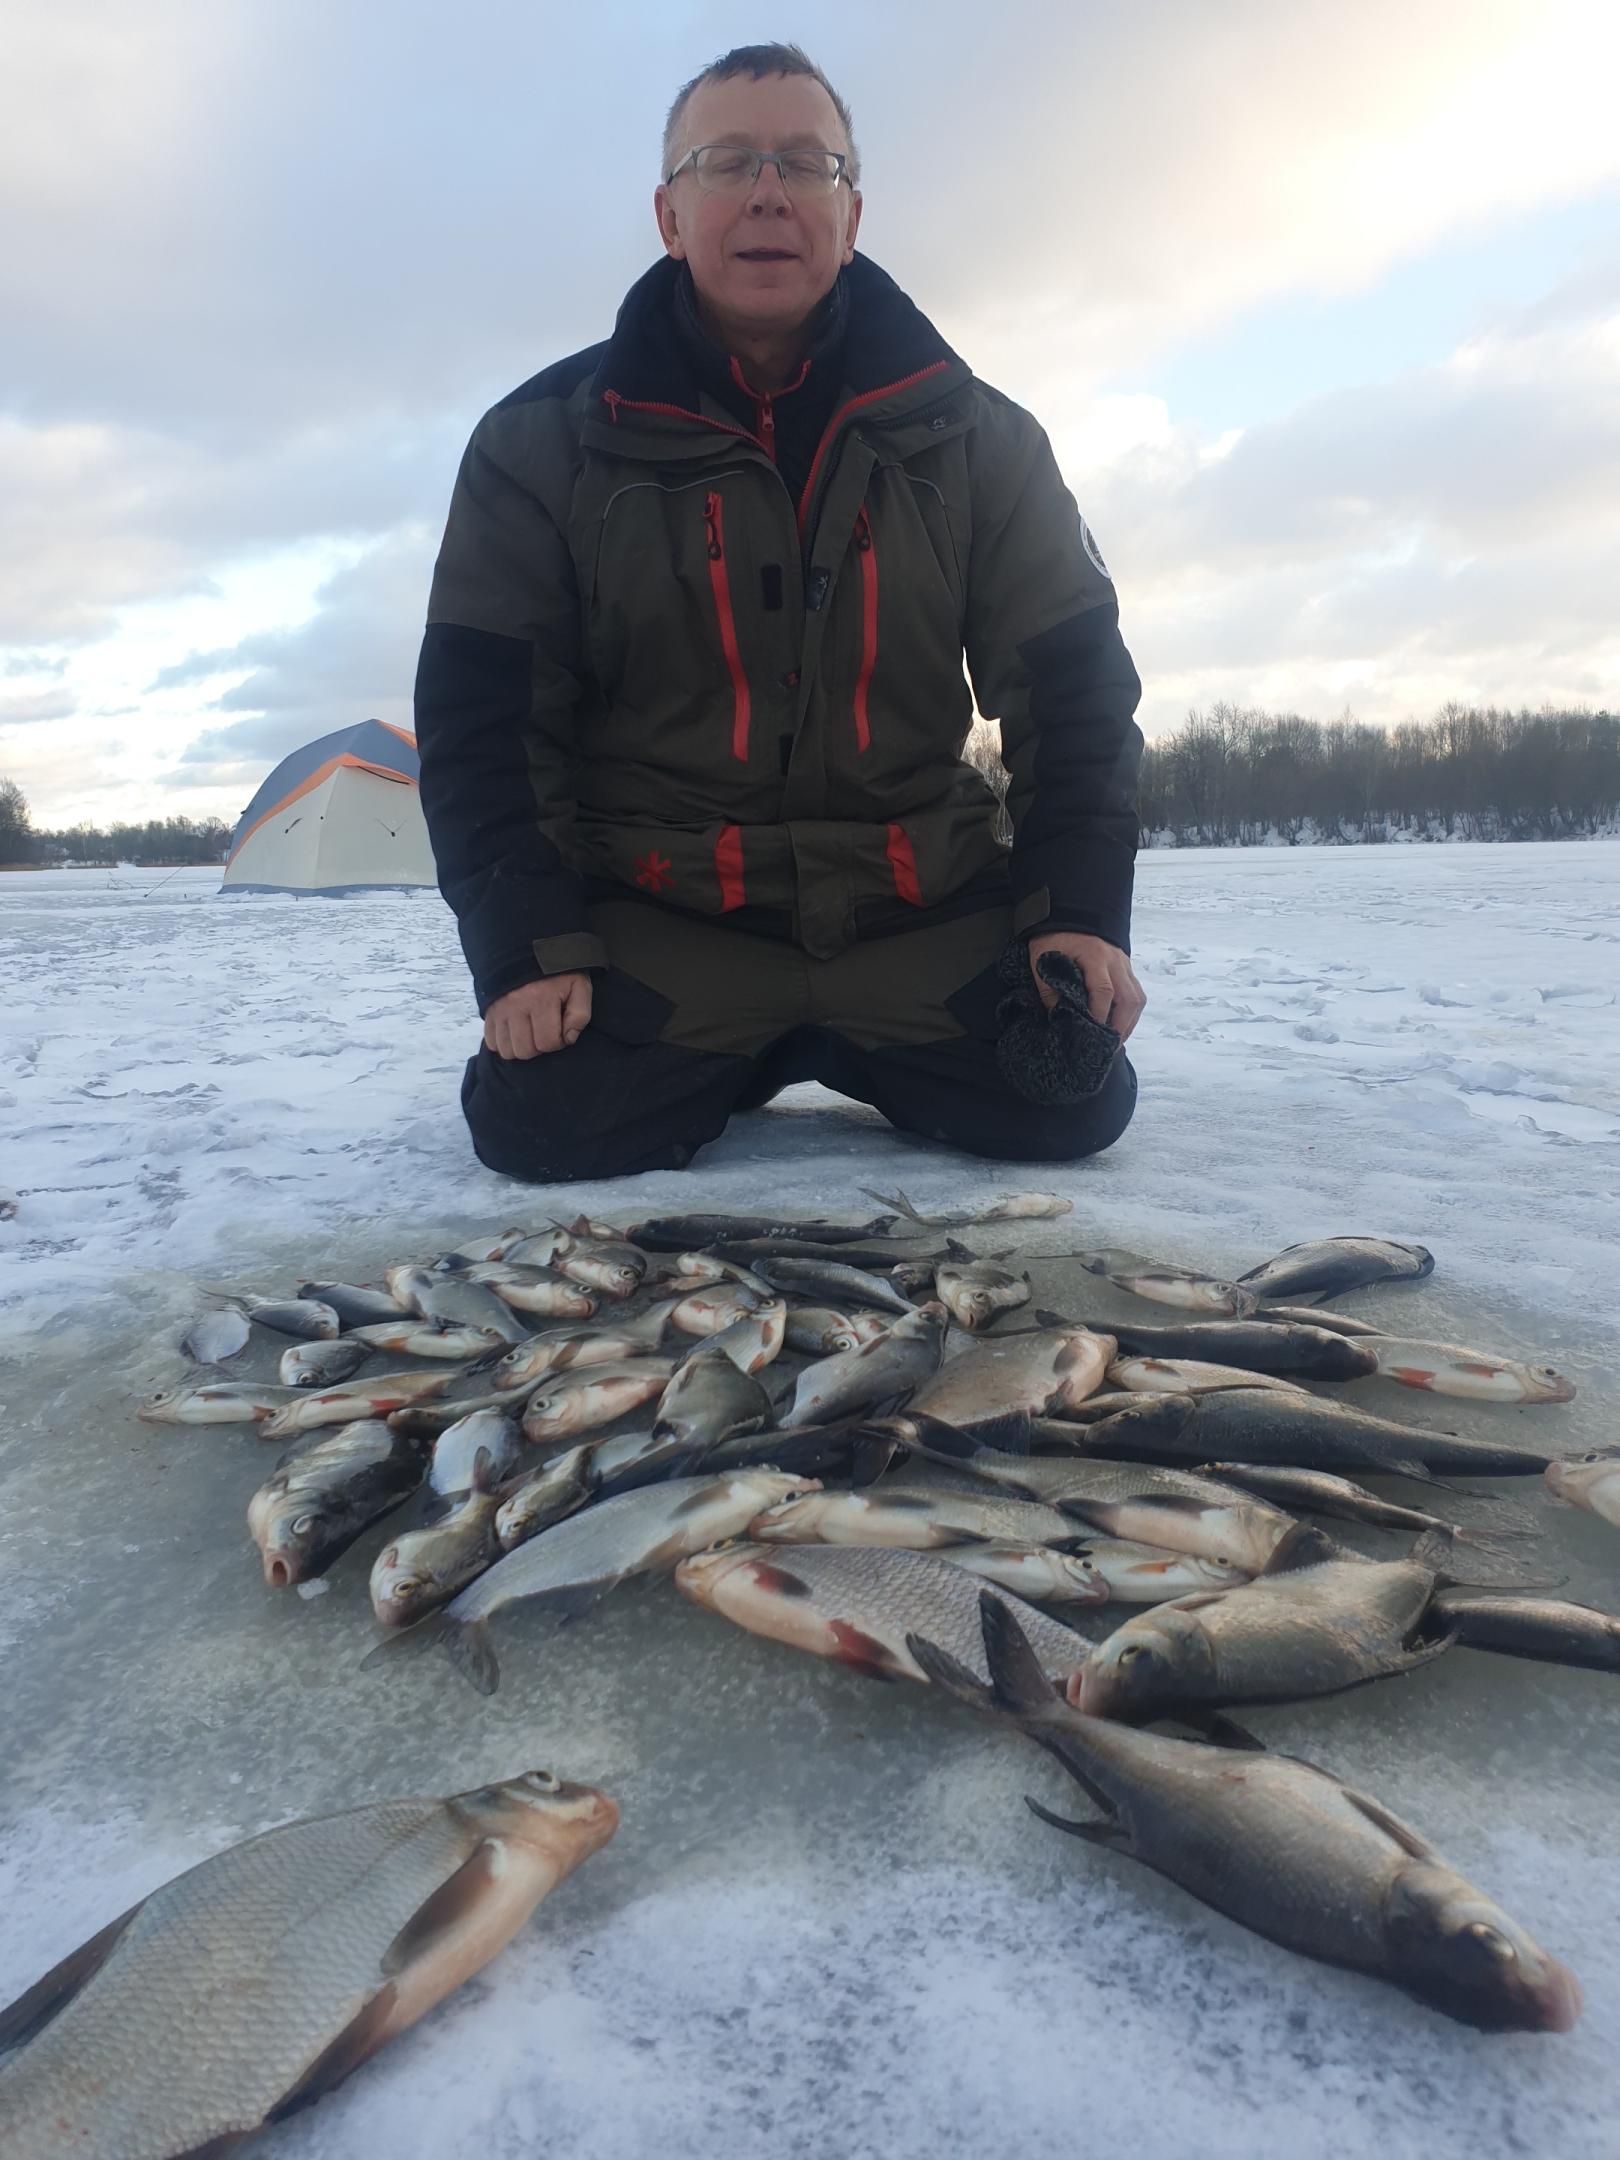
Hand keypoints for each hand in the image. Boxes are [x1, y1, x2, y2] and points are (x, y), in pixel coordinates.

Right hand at [483, 972, 593, 1058]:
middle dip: (539, 1047)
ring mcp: (499, 1009)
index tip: (561, 1031)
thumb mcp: (579, 986)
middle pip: (525, 1050)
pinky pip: (491, 1042)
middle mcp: (516, 1005)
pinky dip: (504, 1043)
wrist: (530, 949)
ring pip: (507, 1050)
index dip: (558, 1042)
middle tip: (545, 1032)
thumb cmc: (559, 972)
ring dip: (521, 1048)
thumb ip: (580, 1014)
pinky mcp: (489, 1011)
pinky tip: (516, 1033)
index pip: (548, 1042)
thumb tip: (568, 1039)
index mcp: (541, 999)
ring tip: (531, 1034)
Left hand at [1026, 931, 1145, 1041]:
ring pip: (1137, 997)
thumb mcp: (1043, 959)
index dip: (1099, 1015)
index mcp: (1095, 956)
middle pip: (1129, 998)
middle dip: (1121, 1026)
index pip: (1104, 990)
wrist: (1071, 912)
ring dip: (1129, 1022)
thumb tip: (1056, 1017)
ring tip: (1115, 1041)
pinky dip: (1131, 1012)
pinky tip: (1120, 1025)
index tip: (1091, 1035)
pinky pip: (1136, 993)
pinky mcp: (1126, 967)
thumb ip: (1048, 988)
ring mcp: (1124, 964)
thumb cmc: (1055, 937)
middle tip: (1108, 1047)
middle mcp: (1115, 961)